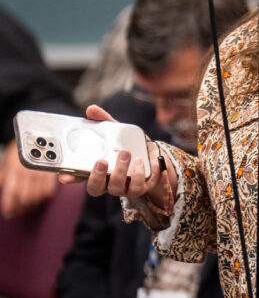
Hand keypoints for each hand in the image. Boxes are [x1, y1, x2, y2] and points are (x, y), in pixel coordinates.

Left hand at [0, 139, 56, 217]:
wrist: (35, 136)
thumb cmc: (19, 150)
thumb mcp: (6, 162)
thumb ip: (3, 177)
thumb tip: (2, 188)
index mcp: (14, 169)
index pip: (11, 193)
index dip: (10, 206)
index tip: (8, 213)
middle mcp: (28, 172)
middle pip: (25, 198)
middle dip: (21, 208)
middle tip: (18, 211)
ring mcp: (41, 173)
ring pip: (37, 197)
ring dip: (32, 205)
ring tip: (28, 207)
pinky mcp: (52, 173)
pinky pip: (49, 191)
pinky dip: (44, 197)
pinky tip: (39, 198)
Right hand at [57, 106, 175, 207]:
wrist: (154, 156)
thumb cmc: (129, 145)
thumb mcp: (117, 132)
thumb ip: (104, 122)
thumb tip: (91, 109)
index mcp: (96, 170)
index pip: (78, 176)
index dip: (70, 177)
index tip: (64, 176)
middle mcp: (106, 182)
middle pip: (95, 187)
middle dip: (97, 176)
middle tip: (101, 161)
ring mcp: (122, 187)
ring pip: (116, 187)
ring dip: (120, 170)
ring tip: (125, 153)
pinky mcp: (139, 188)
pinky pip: (136, 187)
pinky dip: (138, 174)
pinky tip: (139, 161)